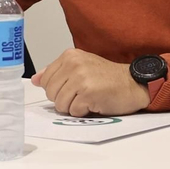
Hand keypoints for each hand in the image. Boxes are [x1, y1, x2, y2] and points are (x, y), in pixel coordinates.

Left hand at [31, 49, 151, 117]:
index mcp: (69, 56)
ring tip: (89, 98)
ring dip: (74, 107)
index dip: (57, 89)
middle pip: (51, 93)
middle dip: (64, 100)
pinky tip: (95, 102)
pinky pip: (73, 111)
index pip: (45, 80)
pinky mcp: (88, 93)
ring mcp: (81, 78)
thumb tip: (35, 80)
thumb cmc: (109, 78)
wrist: (134, 83)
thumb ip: (57, 72)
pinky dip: (84, 112)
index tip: (72, 87)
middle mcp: (73, 64)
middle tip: (82, 94)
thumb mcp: (81, 67)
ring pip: (60, 105)